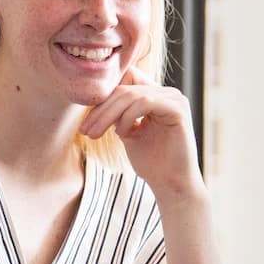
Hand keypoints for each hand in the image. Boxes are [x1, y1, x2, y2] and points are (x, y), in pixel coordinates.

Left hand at [79, 66, 201, 201]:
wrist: (170, 183)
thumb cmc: (150, 161)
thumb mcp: (127, 132)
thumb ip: (116, 114)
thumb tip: (93, 100)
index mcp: (156, 96)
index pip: (125, 80)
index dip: (104, 97)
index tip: (87, 122)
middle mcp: (167, 93)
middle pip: (125, 88)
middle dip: (100, 110)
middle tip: (85, 130)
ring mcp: (175, 99)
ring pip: (131, 95)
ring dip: (108, 115)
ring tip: (97, 134)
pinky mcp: (178, 109)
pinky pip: (144, 102)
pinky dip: (127, 117)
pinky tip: (122, 133)